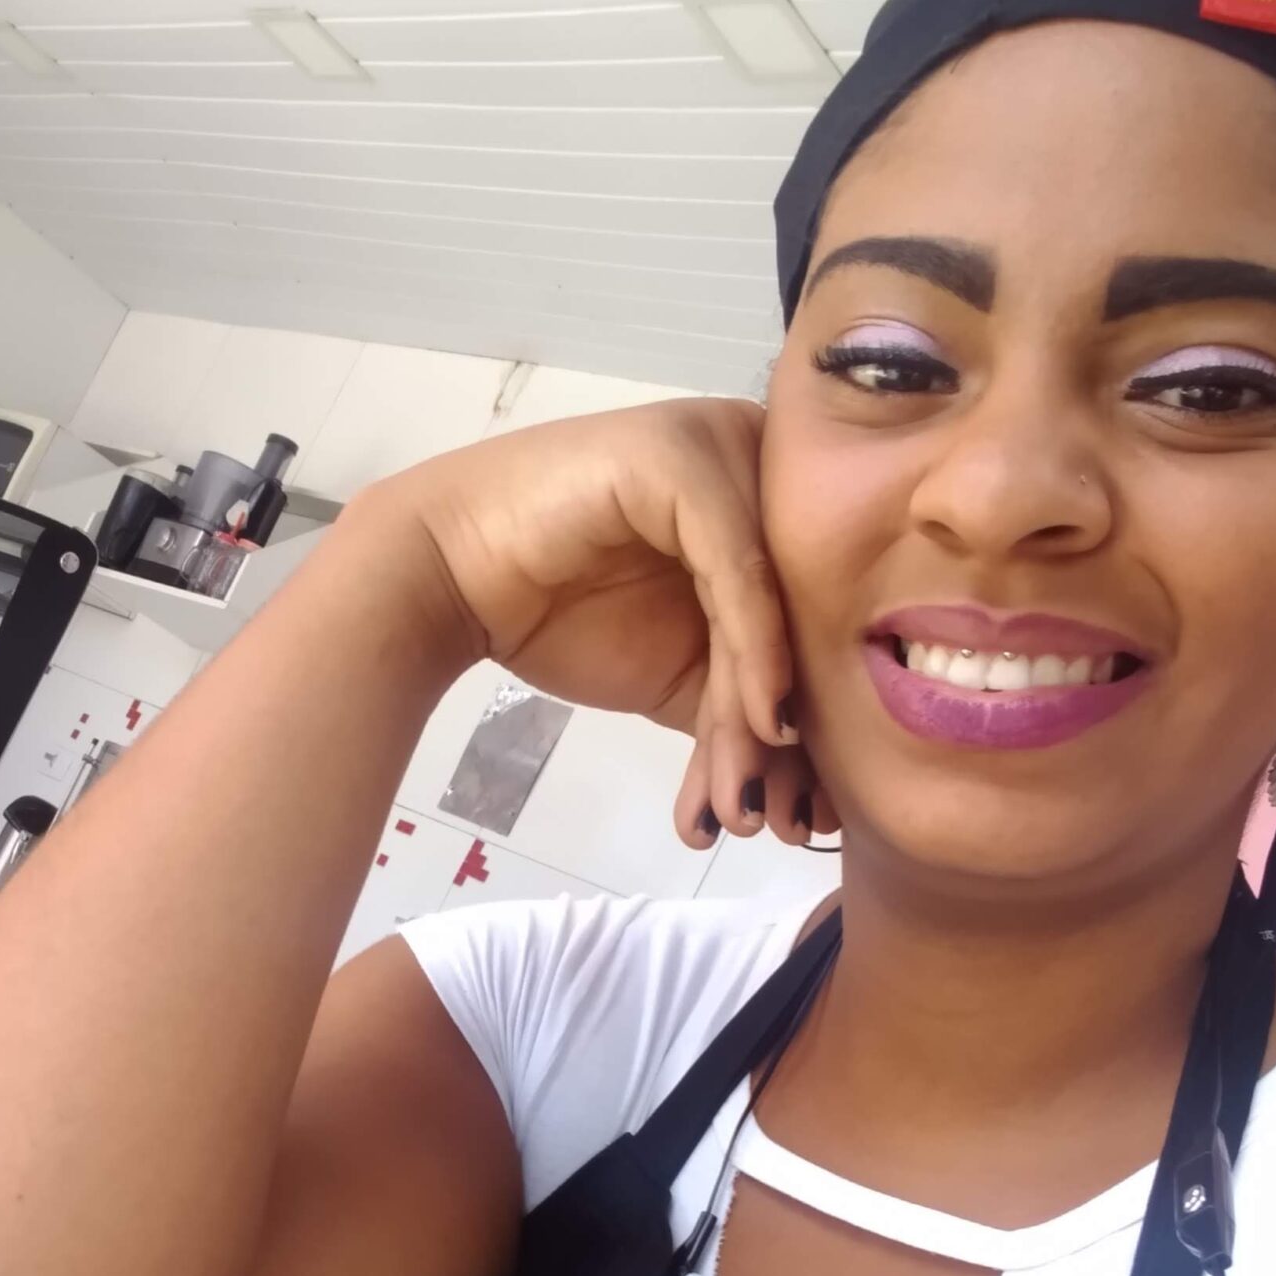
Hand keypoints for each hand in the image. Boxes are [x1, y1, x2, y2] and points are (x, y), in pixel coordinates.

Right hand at [367, 400, 828, 846]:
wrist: (449, 578)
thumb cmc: (557, 613)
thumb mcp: (682, 674)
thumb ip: (749, 702)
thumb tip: (825, 791)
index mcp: (773, 504)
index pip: (813, 624)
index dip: (815, 729)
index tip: (806, 823)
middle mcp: (762, 464)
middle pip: (801, 619)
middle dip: (793, 739)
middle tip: (786, 827)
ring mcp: (726, 448)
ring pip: (774, 608)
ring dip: (762, 721)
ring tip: (746, 807)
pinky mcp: (685, 456)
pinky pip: (739, 573)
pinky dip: (754, 659)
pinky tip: (758, 732)